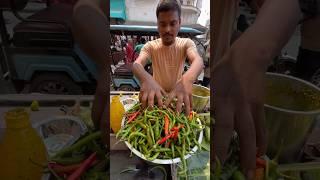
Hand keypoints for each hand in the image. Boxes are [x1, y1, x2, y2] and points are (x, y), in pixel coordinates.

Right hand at [139, 77, 165, 107]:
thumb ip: (164, 95)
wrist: (146, 79)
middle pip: (151, 98)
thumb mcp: (160, 89)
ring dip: (144, 104)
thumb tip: (169, 101)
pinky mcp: (141, 91)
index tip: (161, 108)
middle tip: (151, 110)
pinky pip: (140, 98)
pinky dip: (140, 102)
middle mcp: (151, 91)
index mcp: (157, 90)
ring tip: (144, 109)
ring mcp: (145, 91)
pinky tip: (141, 105)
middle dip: (151, 104)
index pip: (159, 97)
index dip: (160, 102)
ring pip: (144, 99)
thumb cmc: (155, 86)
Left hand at [165, 76, 192, 114]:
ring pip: (187, 103)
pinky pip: (191, 101)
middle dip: (178, 108)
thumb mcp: (173, 89)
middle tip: (177, 114)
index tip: (164, 107)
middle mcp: (180, 93)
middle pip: (179, 102)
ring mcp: (186, 94)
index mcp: (175, 91)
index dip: (167, 102)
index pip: (170, 97)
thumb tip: (167, 103)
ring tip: (186, 115)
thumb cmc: (178, 85)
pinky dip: (191, 106)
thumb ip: (171, 95)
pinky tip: (191, 111)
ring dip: (186, 109)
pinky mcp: (190, 95)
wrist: (187, 79)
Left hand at [212, 49, 266, 178]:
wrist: (248, 57)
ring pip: (253, 133)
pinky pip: (262, 127)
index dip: (218, 145)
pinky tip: (260, 151)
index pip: (220, 127)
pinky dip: (262, 140)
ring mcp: (250, 107)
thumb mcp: (212, 86)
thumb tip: (209, 121)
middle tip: (241, 173)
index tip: (215, 161)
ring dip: (253, 152)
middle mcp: (236, 106)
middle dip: (239, 154)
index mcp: (221, 101)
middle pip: (239, 133)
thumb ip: (211, 104)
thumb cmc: (225, 70)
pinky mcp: (260, 106)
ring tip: (252, 168)